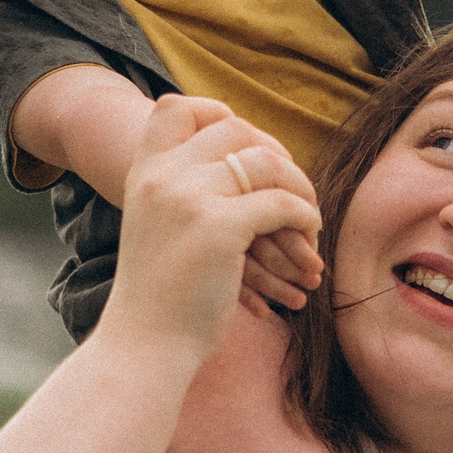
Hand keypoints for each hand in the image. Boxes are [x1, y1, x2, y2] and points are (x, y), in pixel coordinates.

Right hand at [93, 97, 321, 364]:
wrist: (144, 344)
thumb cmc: (158, 296)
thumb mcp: (157, 228)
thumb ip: (181, 191)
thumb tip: (246, 164)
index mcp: (143, 173)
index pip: (176, 108)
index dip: (219, 114)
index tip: (249, 147)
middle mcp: (163, 176)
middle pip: (233, 127)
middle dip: (272, 151)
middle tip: (290, 185)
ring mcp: (190, 197)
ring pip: (265, 162)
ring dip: (298, 184)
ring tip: (307, 214)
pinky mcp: (219, 226)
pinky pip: (281, 202)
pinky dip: (304, 216)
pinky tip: (309, 233)